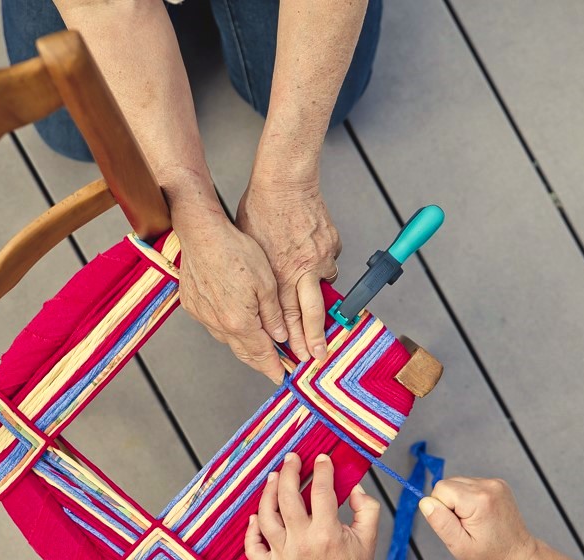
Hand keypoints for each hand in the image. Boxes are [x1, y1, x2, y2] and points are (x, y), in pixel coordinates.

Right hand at [175, 206, 288, 383]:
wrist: (202, 234)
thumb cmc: (235, 251)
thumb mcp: (267, 283)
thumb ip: (274, 314)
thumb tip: (280, 335)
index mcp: (240, 321)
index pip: (262, 353)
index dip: (274, 366)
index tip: (282, 376)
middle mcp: (218, 324)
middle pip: (243, 352)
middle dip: (260, 362)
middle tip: (274, 367)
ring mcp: (203, 316)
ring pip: (228, 339)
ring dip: (244, 344)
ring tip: (259, 345)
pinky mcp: (193, 306)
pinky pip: (214, 325)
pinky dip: (228, 328)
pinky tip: (237, 322)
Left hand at [236, 177, 340, 362]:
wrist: (285, 180)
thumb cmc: (261, 210)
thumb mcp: (251, 250)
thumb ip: (261, 277)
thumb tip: (264, 297)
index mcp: (279, 273)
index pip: (287, 315)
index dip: (294, 338)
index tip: (300, 355)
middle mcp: (302, 269)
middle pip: (312, 312)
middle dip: (316, 337)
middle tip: (320, 355)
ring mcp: (320, 256)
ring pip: (325, 283)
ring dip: (319, 290)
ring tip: (313, 287)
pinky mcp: (332, 243)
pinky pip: (329, 259)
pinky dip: (322, 262)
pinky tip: (312, 254)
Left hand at [245, 453, 379, 559]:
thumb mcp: (369, 537)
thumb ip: (367, 508)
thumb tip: (353, 486)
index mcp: (327, 534)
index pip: (321, 492)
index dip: (322, 471)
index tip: (322, 458)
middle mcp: (302, 544)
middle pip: (287, 498)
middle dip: (289, 472)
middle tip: (291, 458)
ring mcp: (284, 558)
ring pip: (266, 518)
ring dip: (268, 494)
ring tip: (274, 478)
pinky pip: (253, 548)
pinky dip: (251, 530)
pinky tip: (256, 515)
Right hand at [419, 477, 538, 559]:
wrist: (518, 554)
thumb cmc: (491, 554)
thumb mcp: (460, 547)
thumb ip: (441, 523)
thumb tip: (425, 502)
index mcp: (479, 500)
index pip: (440, 489)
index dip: (441, 509)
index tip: (457, 524)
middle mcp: (488, 486)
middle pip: (447, 484)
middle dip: (449, 504)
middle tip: (464, 524)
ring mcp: (494, 483)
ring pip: (457, 483)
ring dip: (458, 500)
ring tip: (473, 520)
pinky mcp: (497, 483)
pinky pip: (469, 484)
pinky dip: (468, 498)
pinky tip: (479, 513)